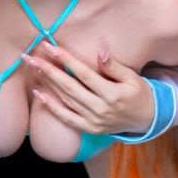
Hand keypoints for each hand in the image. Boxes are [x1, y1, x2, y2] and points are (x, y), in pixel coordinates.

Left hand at [21, 42, 154, 135]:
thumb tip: (100, 52)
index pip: (84, 74)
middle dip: (48, 70)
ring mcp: (93, 121)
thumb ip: (114, 66)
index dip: (66, 60)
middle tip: (31, 57)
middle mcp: (100, 109)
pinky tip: (39, 93)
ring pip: (66, 100)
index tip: (51, 48)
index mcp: (112, 94)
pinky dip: (51, 107)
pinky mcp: (89, 129)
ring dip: (47, 83)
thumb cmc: (139, 94)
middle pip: (69, 87)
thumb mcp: (132, 78)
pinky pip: (66, 118)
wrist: (147, 120)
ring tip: (34, 68)